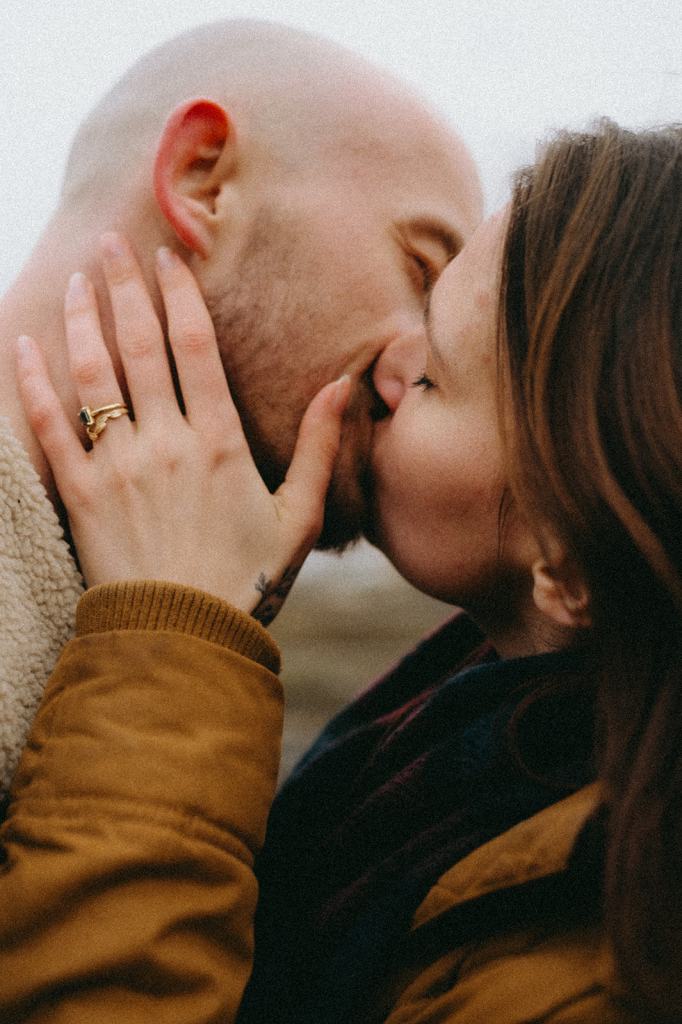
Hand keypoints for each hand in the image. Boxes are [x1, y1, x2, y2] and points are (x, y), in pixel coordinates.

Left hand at [16, 234, 349, 623]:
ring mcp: (118, 467)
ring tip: (78, 278)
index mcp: (220, 443)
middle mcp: (166, 443)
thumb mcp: (299, 519)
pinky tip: (25, 345)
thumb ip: (319, 449)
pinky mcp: (80, 495)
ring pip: (93, 375)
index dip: (180, 296)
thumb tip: (342, 388)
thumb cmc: (246, 582)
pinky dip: (34, 383)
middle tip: (110, 240)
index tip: (167, 257)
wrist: (185, 639)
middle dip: (125, 286)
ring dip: (82, 320)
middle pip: (140, 346)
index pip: (195, 349)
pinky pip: (51, 426)